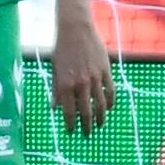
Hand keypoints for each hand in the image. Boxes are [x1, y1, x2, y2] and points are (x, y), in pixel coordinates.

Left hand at [51, 15, 115, 134]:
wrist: (76, 30)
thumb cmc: (62, 49)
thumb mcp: (55, 70)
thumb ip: (56, 90)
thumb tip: (54, 107)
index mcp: (66, 84)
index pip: (69, 111)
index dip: (71, 124)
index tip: (72, 131)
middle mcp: (81, 84)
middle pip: (87, 112)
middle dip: (87, 126)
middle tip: (88, 134)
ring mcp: (95, 78)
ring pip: (101, 104)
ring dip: (101, 117)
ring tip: (100, 125)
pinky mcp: (106, 71)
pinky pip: (111, 91)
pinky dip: (111, 102)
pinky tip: (109, 108)